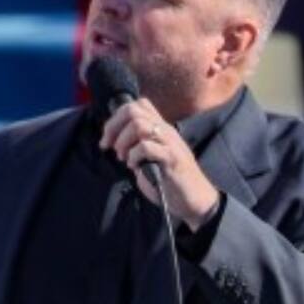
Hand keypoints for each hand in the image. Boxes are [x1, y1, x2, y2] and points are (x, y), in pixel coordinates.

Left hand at [99, 97, 220, 229]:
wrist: (195, 199)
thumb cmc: (170, 180)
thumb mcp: (151, 157)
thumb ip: (138, 145)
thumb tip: (114, 140)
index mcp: (160, 128)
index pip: (138, 104)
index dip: (117, 117)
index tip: (109, 138)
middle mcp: (165, 130)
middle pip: (133, 110)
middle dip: (113, 127)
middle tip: (109, 147)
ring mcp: (170, 143)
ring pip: (139, 125)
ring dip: (123, 141)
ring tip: (123, 157)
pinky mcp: (171, 158)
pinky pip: (146, 147)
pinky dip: (133, 156)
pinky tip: (134, 167)